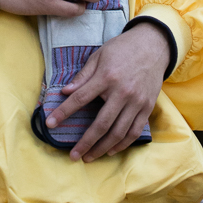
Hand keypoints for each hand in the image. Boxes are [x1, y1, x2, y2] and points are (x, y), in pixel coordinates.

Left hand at [46, 22, 169, 160]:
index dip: (64, 112)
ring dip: (102, 148)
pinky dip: (122, 144)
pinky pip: (134, 131)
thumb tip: (65, 91)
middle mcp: (122, 92)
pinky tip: (111, 150)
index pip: (80, 98)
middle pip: (101, 124)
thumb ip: (83, 76)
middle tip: (73, 156)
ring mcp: (136, 102)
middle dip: (85, 142)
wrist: (153, 45)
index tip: (50, 124)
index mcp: (106, 77)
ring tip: (89, 157)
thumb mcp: (99, 56)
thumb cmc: (122, 49)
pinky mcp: (147, 107)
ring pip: (118, 132)